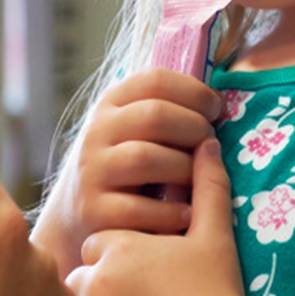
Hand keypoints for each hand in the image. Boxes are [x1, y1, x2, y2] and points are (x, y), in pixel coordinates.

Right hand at [33, 68, 221, 278]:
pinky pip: (139, 208)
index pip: (155, 80)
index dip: (194, 91)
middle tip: (211, 145)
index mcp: (111, 104)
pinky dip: (171, 212)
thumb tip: (217, 101)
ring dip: (185, 169)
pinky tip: (186, 214)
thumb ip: (166, 111)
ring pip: (146, 158)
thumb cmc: (126, 166)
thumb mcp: (134, 129)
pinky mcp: (93, 212)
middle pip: (155, 115)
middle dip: (195, 128)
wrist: (77, 215)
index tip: (215, 109)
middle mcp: (96, 132)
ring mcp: (92, 171)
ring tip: (198, 181)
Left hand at [64, 137, 253, 295]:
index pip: (98, 247)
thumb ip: (207, 186)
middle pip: (80, 281)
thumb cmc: (218, 295)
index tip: (145, 279)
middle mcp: (93, 281)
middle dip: (99, 293)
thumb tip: (207, 143)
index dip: (120, 262)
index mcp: (117, 247)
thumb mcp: (215, 236)